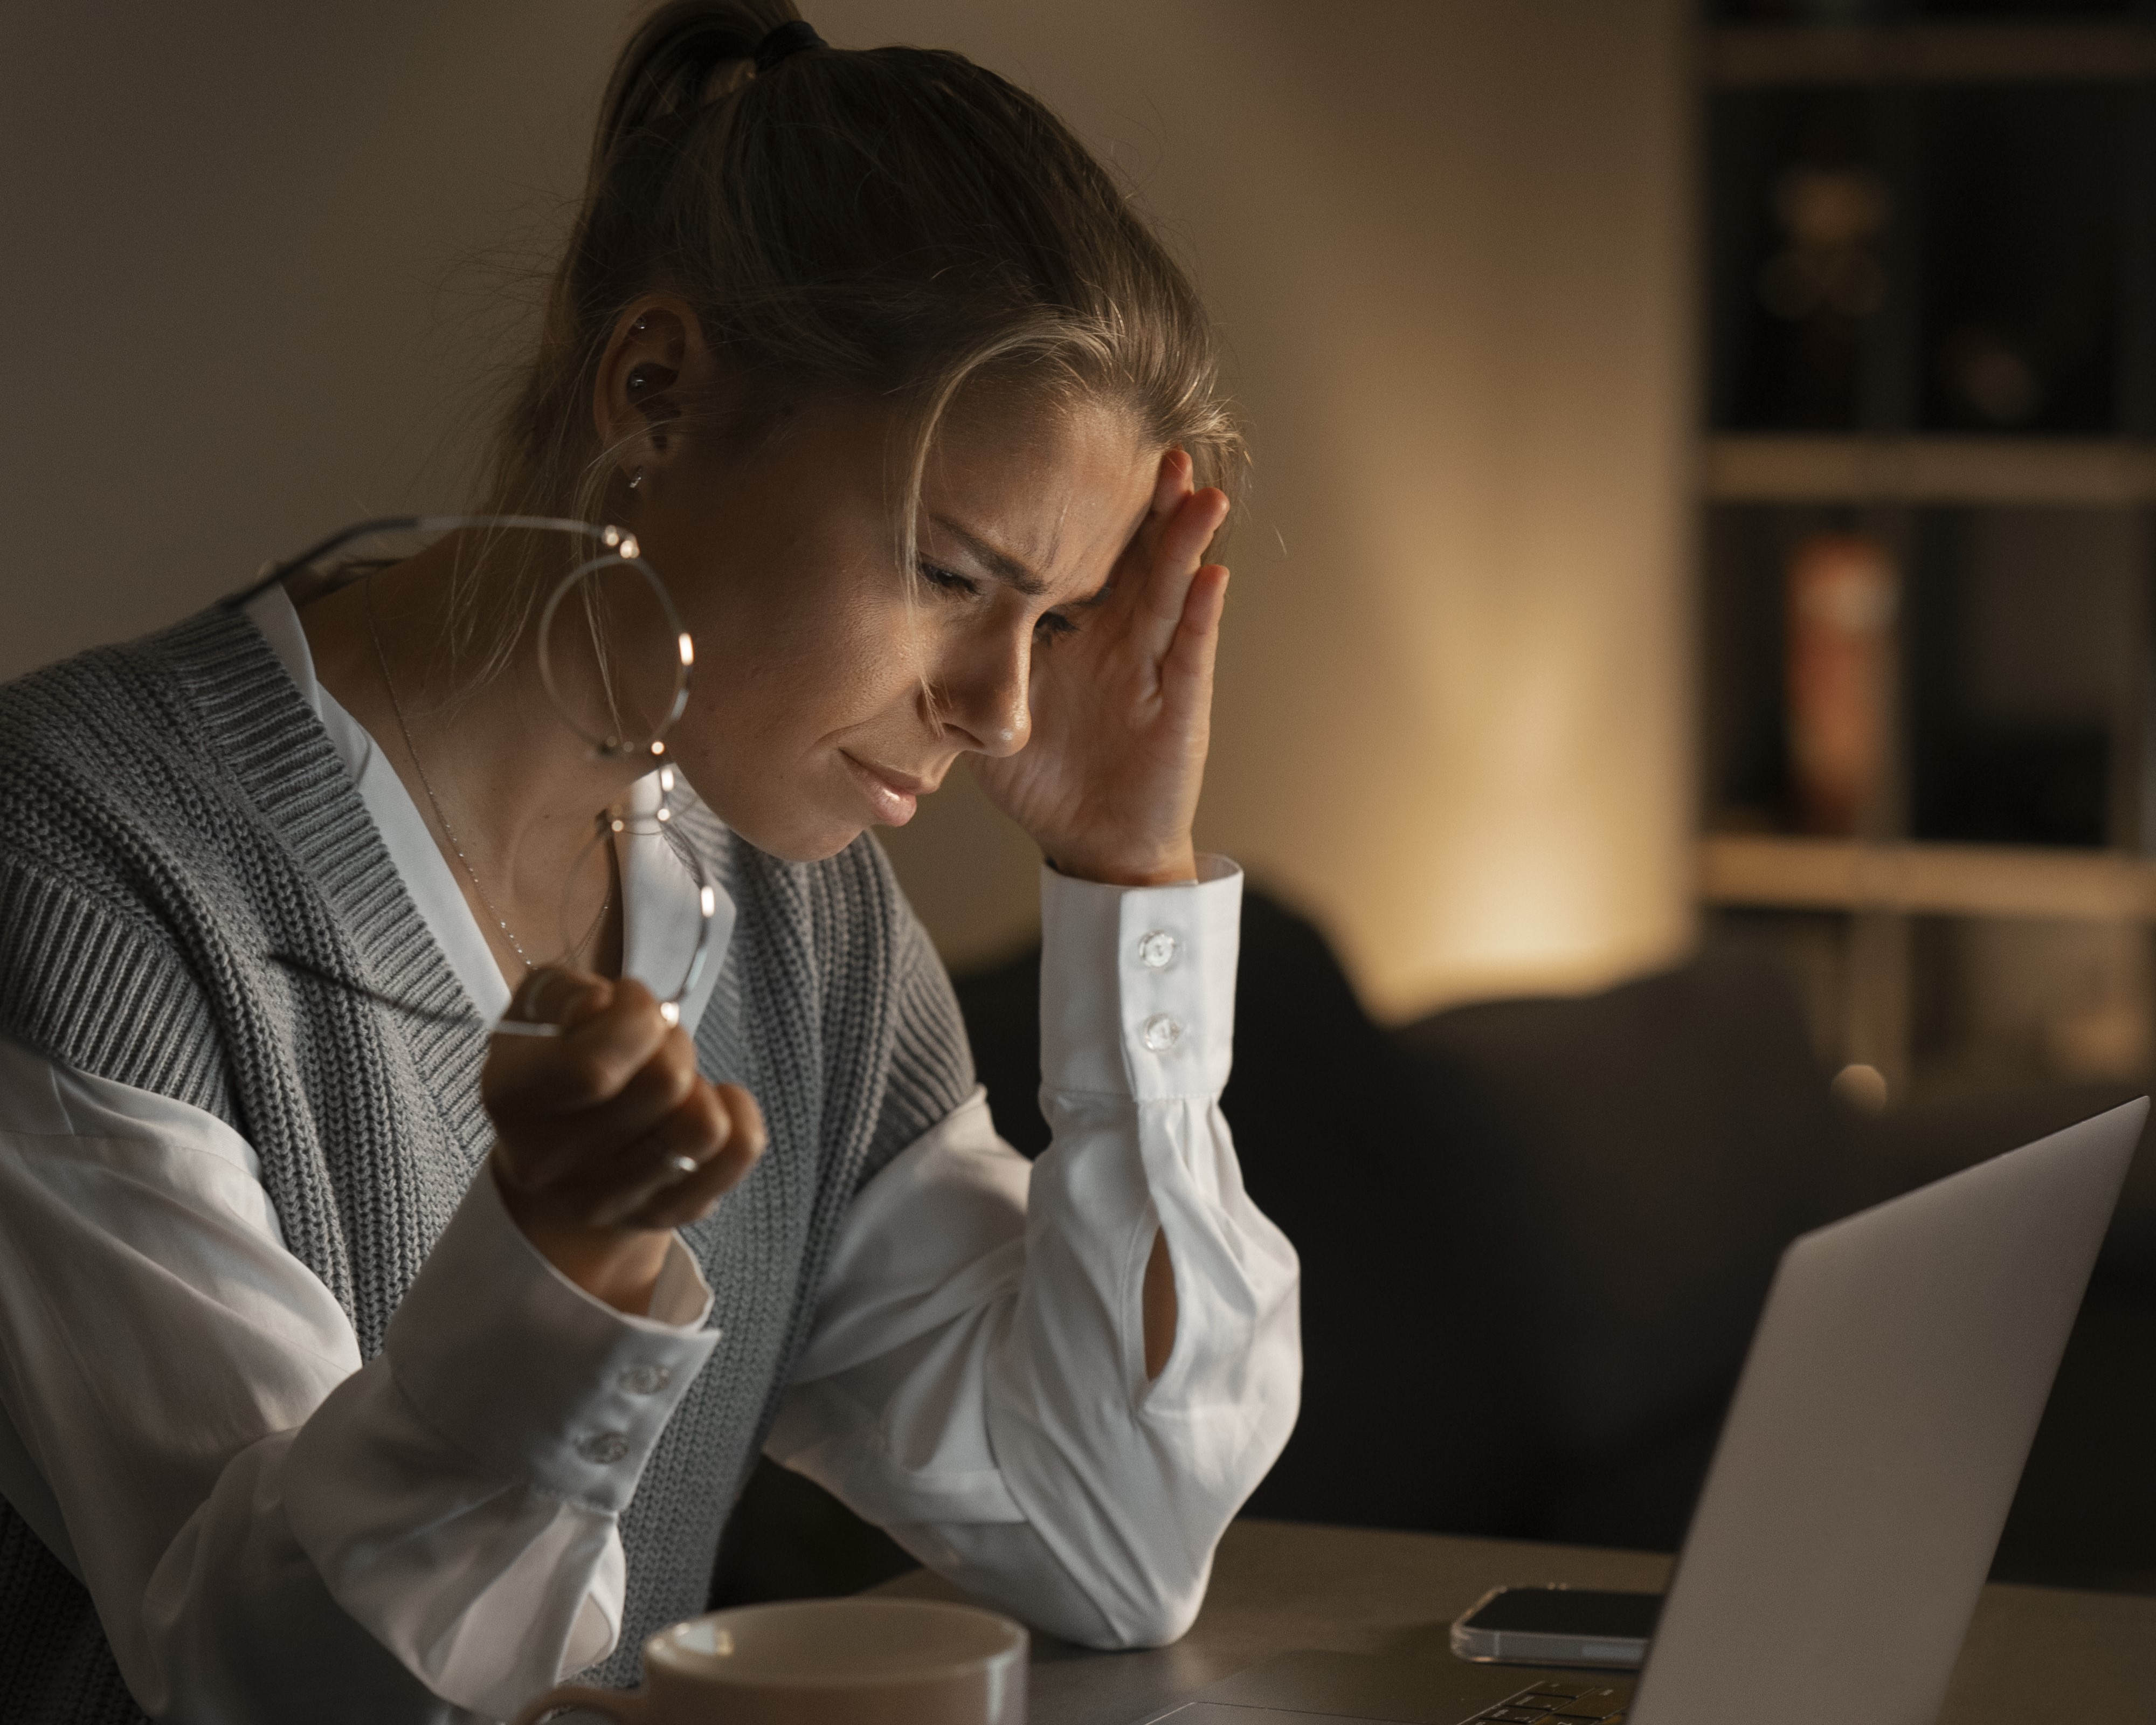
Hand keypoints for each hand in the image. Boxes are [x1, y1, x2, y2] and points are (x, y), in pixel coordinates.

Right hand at [482, 968, 764, 1314]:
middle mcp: (548, 1163)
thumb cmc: (557, 1059)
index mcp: (510, 1098)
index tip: (633, 1001)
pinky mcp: (663, 1215)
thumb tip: (599, 1008)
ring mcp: (606, 1202)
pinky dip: (738, 1113)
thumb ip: (565, 994)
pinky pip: (738, 1152)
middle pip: (665, 1085)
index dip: (636, 1016)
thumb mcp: (542, 1009)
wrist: (560, 1150)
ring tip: (674, 1083)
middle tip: (654, 1044)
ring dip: (701, 1086)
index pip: (593, 1068)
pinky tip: (708, 1103)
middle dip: (673, 1043)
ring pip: (704, 1128)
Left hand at [973, 449, 1229, 885]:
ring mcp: (1151, 667)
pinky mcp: (1179, 703)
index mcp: (1072, 635)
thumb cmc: (1044, 783)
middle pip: (1136, 560)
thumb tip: (897, 636)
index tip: (1077, 459)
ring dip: (1187, 543)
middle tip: (1160, 452)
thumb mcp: (988, 719)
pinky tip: (1214, 575)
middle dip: (1149, 507)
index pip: (1080, 562)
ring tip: (1201, 493)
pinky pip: (1190, 653)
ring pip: (1170, 592)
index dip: (1083, 516)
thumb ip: (960, 675)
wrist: (1092, 846)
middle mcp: (1116, 640)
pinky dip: (1202, 614)